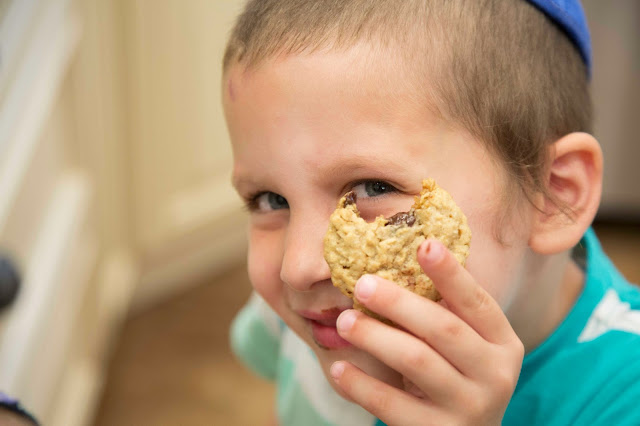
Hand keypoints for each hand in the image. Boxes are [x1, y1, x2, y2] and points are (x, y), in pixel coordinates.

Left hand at [330, 239, 523, 425]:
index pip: (477, 302)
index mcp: (503, 343)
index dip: (451, 273)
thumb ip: (445, 311)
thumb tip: (402, 257)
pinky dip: (361, 384)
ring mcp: (469, 408)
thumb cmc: (457, 377)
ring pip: (416, 361)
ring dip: (374, 336)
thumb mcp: (465, 346)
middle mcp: (495, 375)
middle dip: (398, 302)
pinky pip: (392, 405)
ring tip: (344, 321)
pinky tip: (338, 368)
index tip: (424, 244)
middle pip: (442, 328)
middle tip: (362, 284)